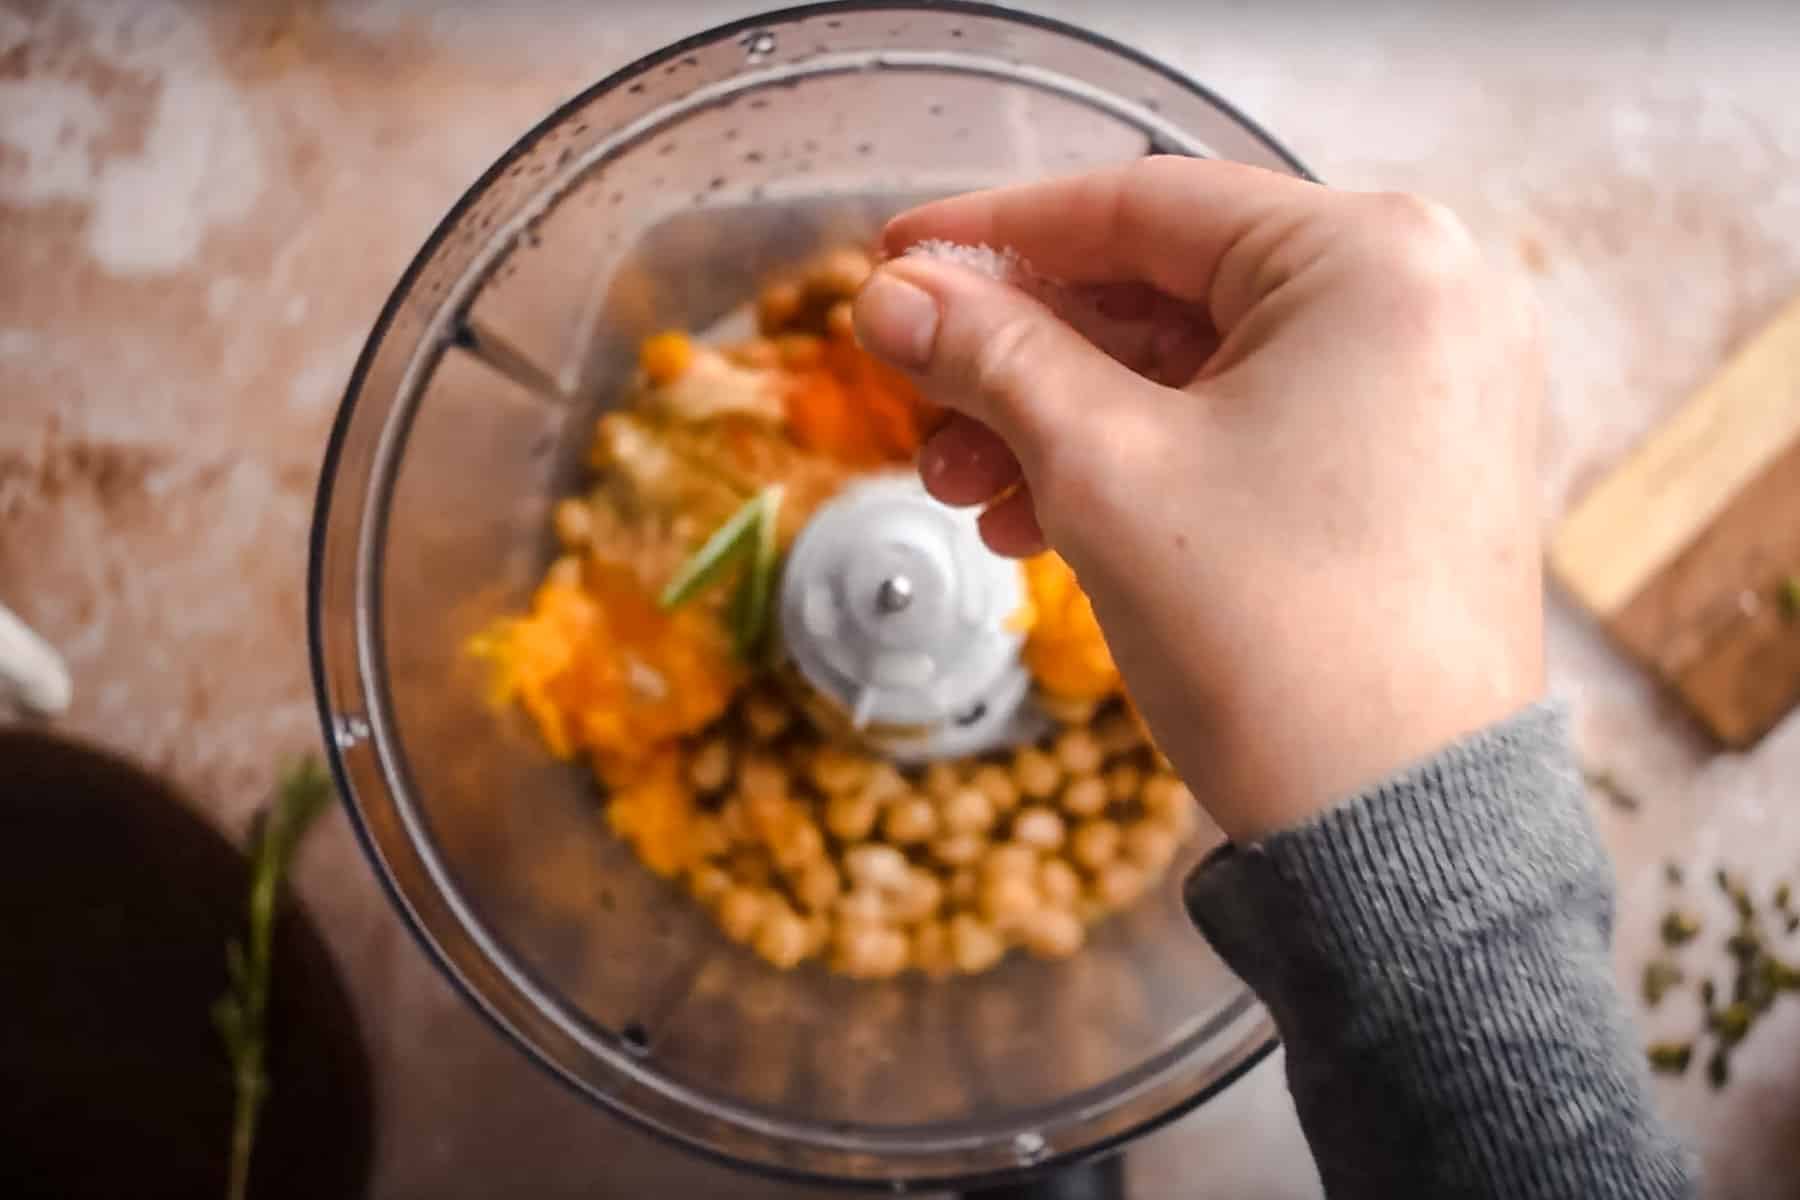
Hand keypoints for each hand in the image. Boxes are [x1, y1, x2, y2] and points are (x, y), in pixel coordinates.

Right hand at [852, 157, 1544, 840]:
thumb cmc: (1271, 633)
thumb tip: (891, 293)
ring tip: (970, 492)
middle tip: (920, 407)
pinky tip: (1045, 519)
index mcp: (1375, 258)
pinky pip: (1247, 425)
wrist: (1399, 830)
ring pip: (1198, 365)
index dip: (996, 233)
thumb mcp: (1103, 471)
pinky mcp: (1411, 467)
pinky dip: (1142, 460)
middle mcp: (1424, 297)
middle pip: (1167, 286)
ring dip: (1067, 419)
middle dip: (1025, 357)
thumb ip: (992, 357)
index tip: (893, 257)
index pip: (1143, 205)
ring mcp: (1427, 387)